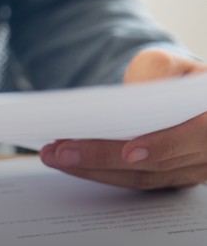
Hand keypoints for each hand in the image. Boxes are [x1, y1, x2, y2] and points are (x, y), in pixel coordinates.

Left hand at [40, 48, 206, 189]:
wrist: (182, 99)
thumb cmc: (175, 79)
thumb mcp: (169, 64)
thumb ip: (155, 71)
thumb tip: (129, 96)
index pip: (200, 135)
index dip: (164, 146)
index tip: (129, 152)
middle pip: (159, 165)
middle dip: (105, 158)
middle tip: (62, 152)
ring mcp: (194, 171)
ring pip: (143, 178)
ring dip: (93, 169)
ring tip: (54, 156)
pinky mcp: (169, 180)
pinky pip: (134, 181)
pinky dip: (99, 172)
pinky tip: (68, 162)